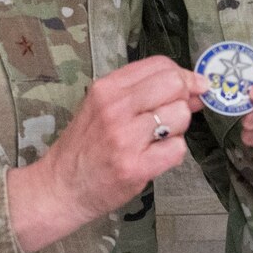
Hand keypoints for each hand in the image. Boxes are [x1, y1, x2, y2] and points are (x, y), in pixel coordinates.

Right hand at [9, 56, 205, 252]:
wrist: (60, 187)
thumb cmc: (84, 146)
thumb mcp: (102, 107)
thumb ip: (142, 93)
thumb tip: (193, 87)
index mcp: (106, 88)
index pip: (160, 65)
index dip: (183, 75)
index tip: (190, 88)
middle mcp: (115, 108)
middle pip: (174, 84)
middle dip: (184, 98)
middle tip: (175, 116)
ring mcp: (125, 137)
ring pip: (180, 115)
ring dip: (178, 129)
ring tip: (157, 140)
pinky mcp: (135, 166)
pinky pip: (178, 149)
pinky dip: (173, 153)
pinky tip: (155, 157)